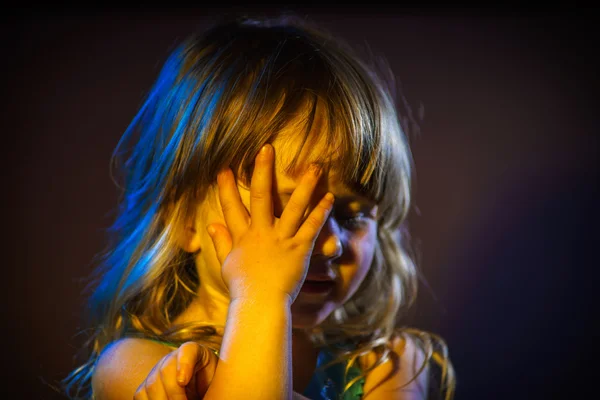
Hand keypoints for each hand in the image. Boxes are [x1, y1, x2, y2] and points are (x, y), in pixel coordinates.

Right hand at [134, 341, 217, 399]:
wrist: (201, 389)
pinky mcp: (147, 386)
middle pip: (166, 370)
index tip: (183, 381)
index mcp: (196, 352)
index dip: (184, 364)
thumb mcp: (217, 381)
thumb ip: (211, 385)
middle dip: (173, 393)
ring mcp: (157, 370)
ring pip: (151, 384)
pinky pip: (140, 395)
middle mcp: (173, 358)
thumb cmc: (212, 385)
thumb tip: (195, 385)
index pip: (188, 351)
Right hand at [207, 143, 334, 302]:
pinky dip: (320, 211)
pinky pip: (311, 226)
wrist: (260, 305)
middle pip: (261, 196)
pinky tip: (329, 196)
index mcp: (242, 236)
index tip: (225, 168)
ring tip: (315, 166)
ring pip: (293, 206)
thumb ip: (221, 242)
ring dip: (305, 185)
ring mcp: (281, 239)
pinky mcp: (299, 249)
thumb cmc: (243, 287)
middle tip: (267, 148)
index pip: (232, 207)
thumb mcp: (227, 264)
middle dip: (263, 170)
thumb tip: (212, 224)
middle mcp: (261, 232)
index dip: (227, 187)